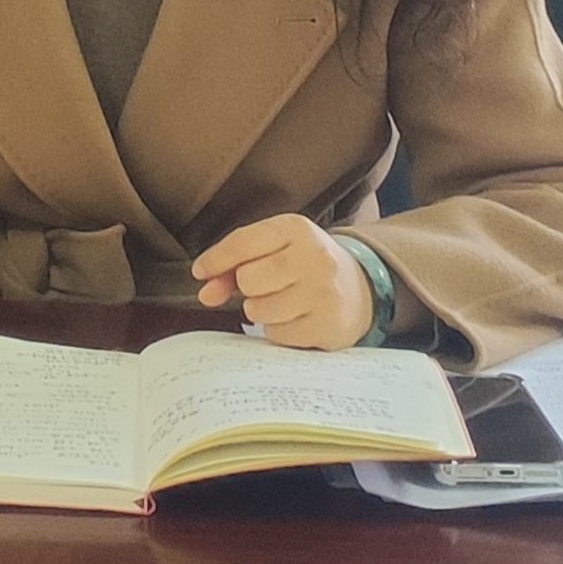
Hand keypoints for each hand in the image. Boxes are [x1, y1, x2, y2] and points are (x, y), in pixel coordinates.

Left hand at [193, 214, 372, 348]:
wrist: (361, 288)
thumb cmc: (305, 264)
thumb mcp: (276, 248)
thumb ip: (234, 264)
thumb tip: (206, 293)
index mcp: (296, 229)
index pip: (242, 242)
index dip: (215, 260)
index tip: (201, 272)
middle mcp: (314, 257)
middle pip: (247, 279)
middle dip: (247, 286)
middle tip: (265, 285)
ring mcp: (324, 293)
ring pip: (258, 310)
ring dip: (261, 310)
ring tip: (282, 301)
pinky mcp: (327, 325)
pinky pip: (276, 334)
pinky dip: (278, 330)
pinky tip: (296, 318)